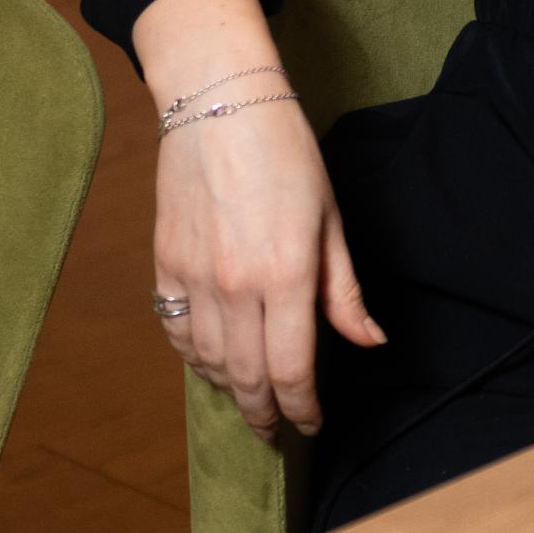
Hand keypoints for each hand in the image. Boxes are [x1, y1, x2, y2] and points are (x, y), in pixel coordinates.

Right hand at [154, 98, 385, 437]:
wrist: (220, 103)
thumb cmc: (286, 153)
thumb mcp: (330, 219)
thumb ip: (344, 291)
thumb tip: (368, 341)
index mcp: (285, 276)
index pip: (291, 371)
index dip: (303, 409)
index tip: (311, 424)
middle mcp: (234, 286)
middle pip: (246, 379)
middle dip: (265, 414)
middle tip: (278, 429)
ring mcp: (193, 278)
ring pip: (209, 363)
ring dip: (232, 389)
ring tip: (252, 396)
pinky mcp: (165, 264)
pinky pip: (177, 332)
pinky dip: (195, 358)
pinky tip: (213, 361)